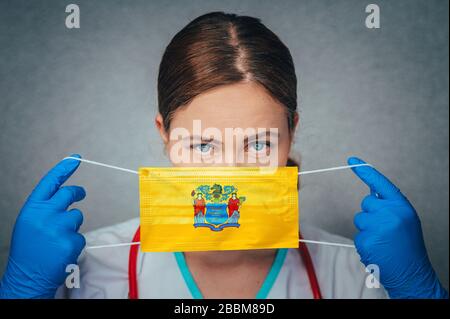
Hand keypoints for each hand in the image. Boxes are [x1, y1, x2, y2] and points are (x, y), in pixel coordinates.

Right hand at [0, 155, 85, 298]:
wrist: (26, 277)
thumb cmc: (29, 250)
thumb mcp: (30, 223)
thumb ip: (45, 208)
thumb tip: (66, 195)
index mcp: (32, 208)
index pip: (50, 182)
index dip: (64, 168)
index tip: (76, 158)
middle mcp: (44, 214)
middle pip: (69, 194)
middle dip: (77, 193)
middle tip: (81, 194)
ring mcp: (58, 227)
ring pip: (77, 216)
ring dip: (72, 226)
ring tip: (56, 241)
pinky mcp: (71, 241)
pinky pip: (80, 236)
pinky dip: (74, 243)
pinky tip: (61, 252)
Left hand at [348, 157, 447, 298]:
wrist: (413, 274)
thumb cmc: (408, 247)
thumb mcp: (404, 220)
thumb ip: (389, 205)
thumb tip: (372, 191)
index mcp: (402, 207)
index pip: (380, 183)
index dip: (365, 171)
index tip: (351, 160)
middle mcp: (390, 214)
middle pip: (366, 203)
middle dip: (371, 214)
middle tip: (385, 230)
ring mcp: (378, 227)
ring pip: (359, 219)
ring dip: (367, 229)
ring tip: (382, 242)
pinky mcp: (367, 240)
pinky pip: (358, 236)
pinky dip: (365, 243)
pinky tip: (378, 250)